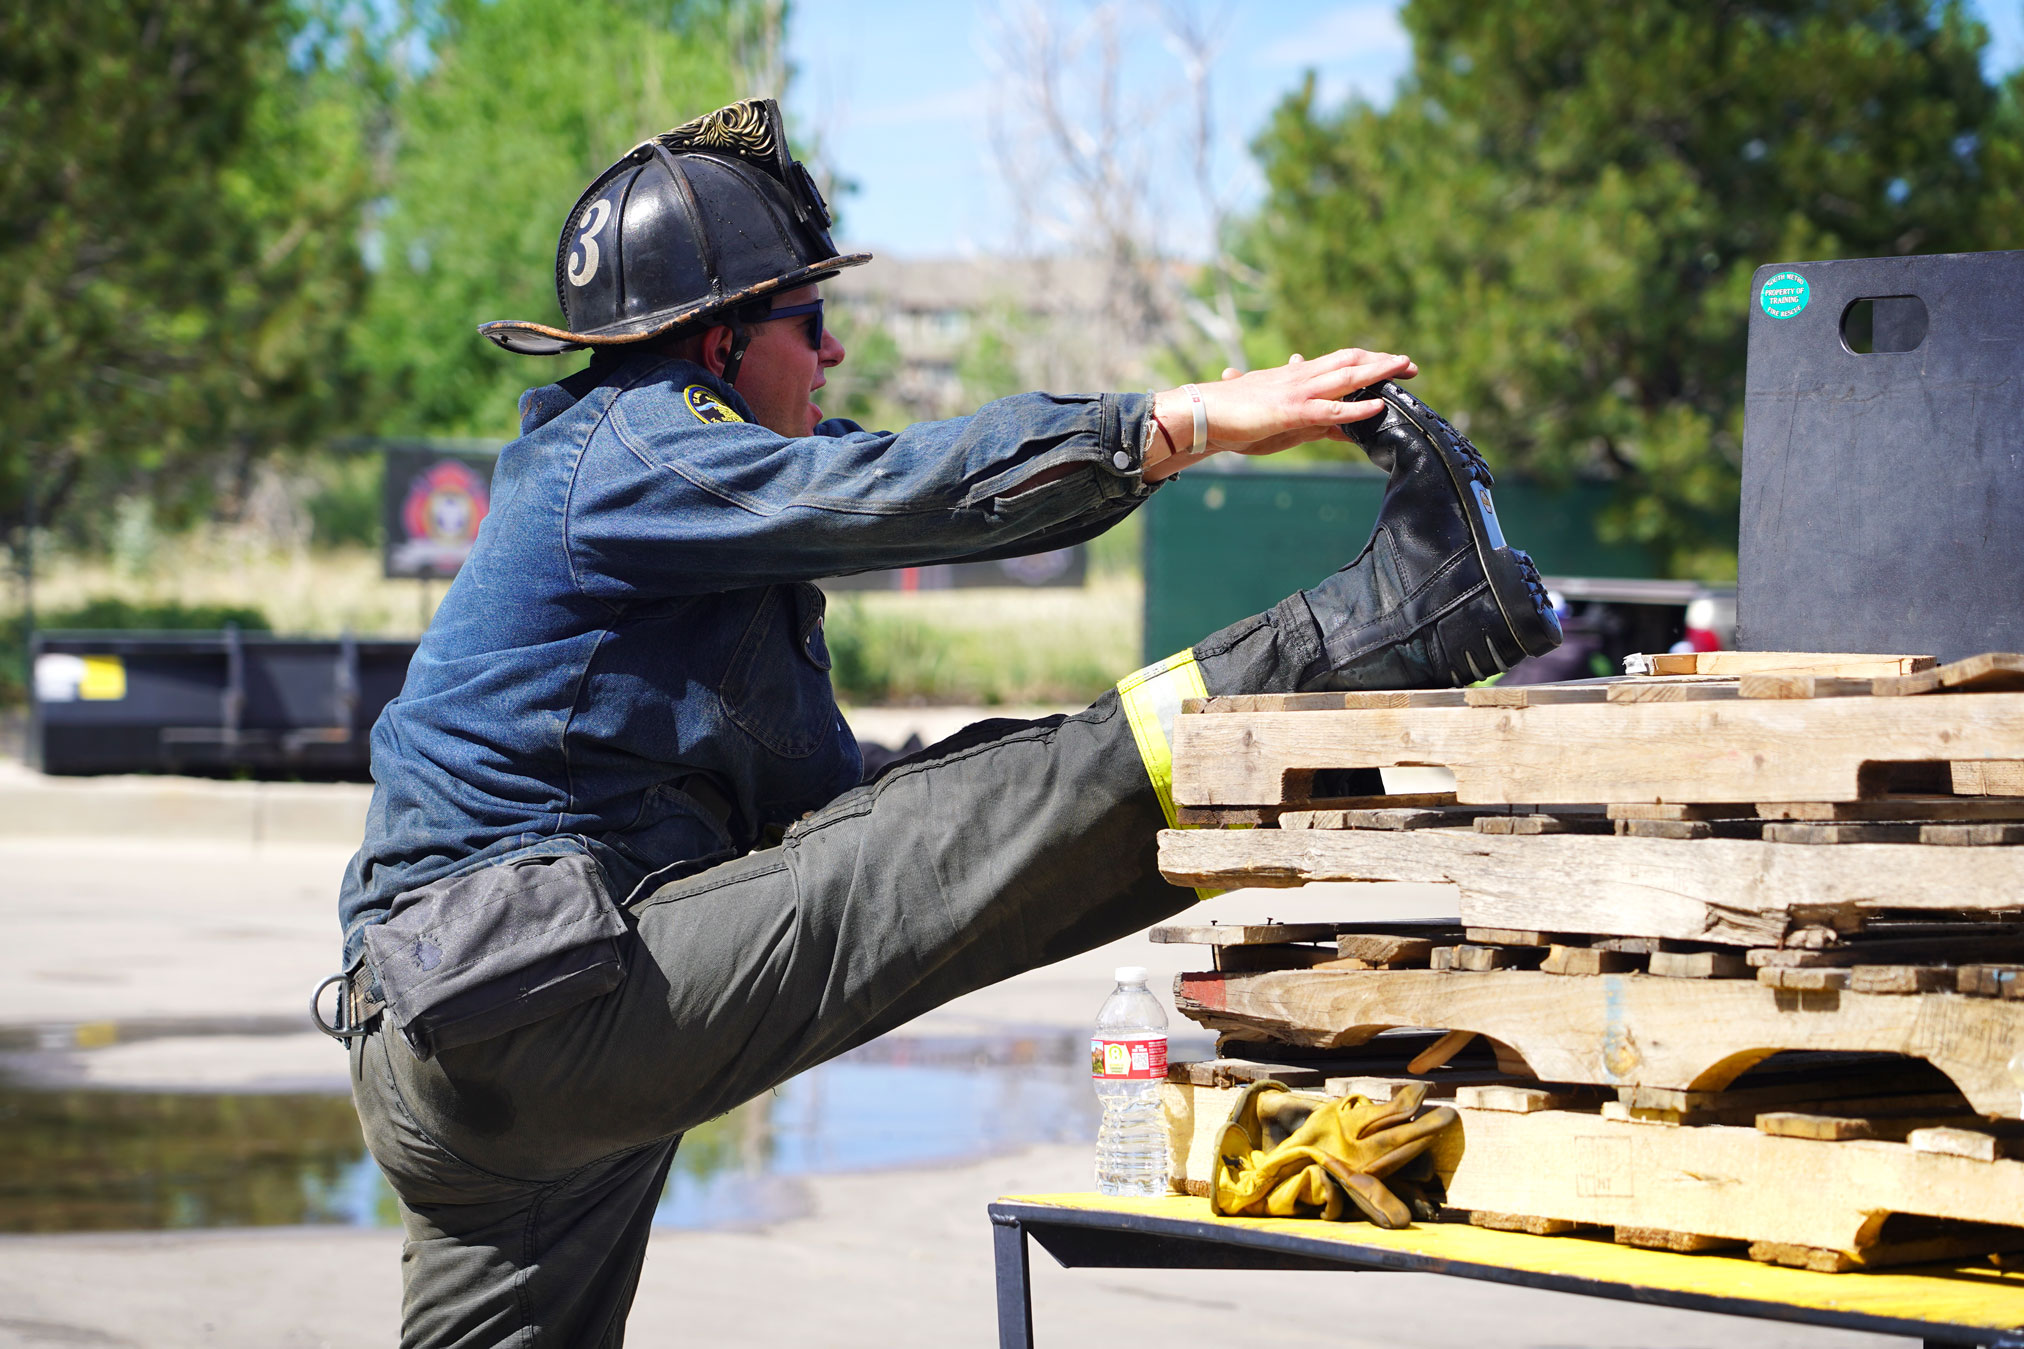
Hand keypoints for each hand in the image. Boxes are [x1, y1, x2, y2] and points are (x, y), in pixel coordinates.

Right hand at [1143, 348, 1416, 482]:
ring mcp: (1296, 392)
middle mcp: (1299, 377)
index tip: (1389, 362)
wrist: (1200, 415)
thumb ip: (1299, 414)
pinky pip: (1331, 406)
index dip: (1365, 360)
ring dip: (1376, 371)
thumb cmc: (1229, 415)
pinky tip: (1378, 404)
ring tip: (1404, 368)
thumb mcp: (1271, 413)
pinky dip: (1357, 405)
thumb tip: (1324, 421)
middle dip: (1380, 361)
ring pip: (1345, 375)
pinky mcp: (1290, 411)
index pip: (1337, 362)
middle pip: (1348, 362)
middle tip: (1409, 363)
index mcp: (1294, 377)